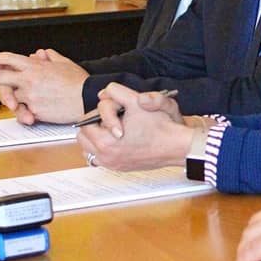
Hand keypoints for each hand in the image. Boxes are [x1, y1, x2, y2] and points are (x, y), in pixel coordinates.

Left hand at [0, 48, 87, 123]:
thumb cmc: (79, 82)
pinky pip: (23, 110)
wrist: (87, 98)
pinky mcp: (34, 110)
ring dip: (9, 98)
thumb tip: (42, 53)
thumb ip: (51, 57)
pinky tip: (26, 112)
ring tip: (9, 100)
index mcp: (36, 67)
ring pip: (11, 96)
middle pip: (1, 77)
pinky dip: (24, 110)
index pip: (9, 58)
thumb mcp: (65, 63)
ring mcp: (30, 95)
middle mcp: (30, 80)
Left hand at [75, 85, 192, 170]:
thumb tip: (104, 92)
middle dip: (94, 126)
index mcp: (105, 142)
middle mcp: (106, 157)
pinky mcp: (121, 168)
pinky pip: (102, 159)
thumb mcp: (137, 100)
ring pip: (91, 149)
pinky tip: (120, 141)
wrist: (176, 145)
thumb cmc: (161, 127)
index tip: (112, 110)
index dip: (98, 113)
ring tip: (115, 129)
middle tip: (111, 119)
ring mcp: (113, 164)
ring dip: (98, 138)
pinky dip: (106, 149)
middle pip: (84, 138)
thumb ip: (116, 91)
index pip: (85, 124)